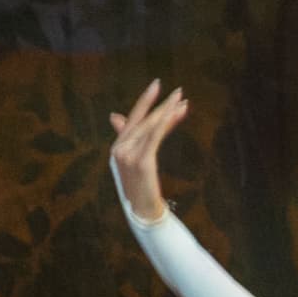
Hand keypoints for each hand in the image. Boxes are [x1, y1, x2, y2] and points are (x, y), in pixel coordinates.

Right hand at [107, 80, 189, 224]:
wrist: (143, 211)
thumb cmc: (141, 187)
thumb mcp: (133, 160)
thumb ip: (129, 137)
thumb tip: (114, 116)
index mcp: (117, 146)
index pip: (133, 118)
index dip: (145, 101)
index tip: (157, 85)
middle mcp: (119, 148)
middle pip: (143, 120)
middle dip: (162, 104)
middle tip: (179, 91)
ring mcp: (128, 155)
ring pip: (151, 126)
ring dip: (168, 112)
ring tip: (183, 101)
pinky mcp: (141, 161)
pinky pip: (155, 137)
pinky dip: (165, 124)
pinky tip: (176, 114)